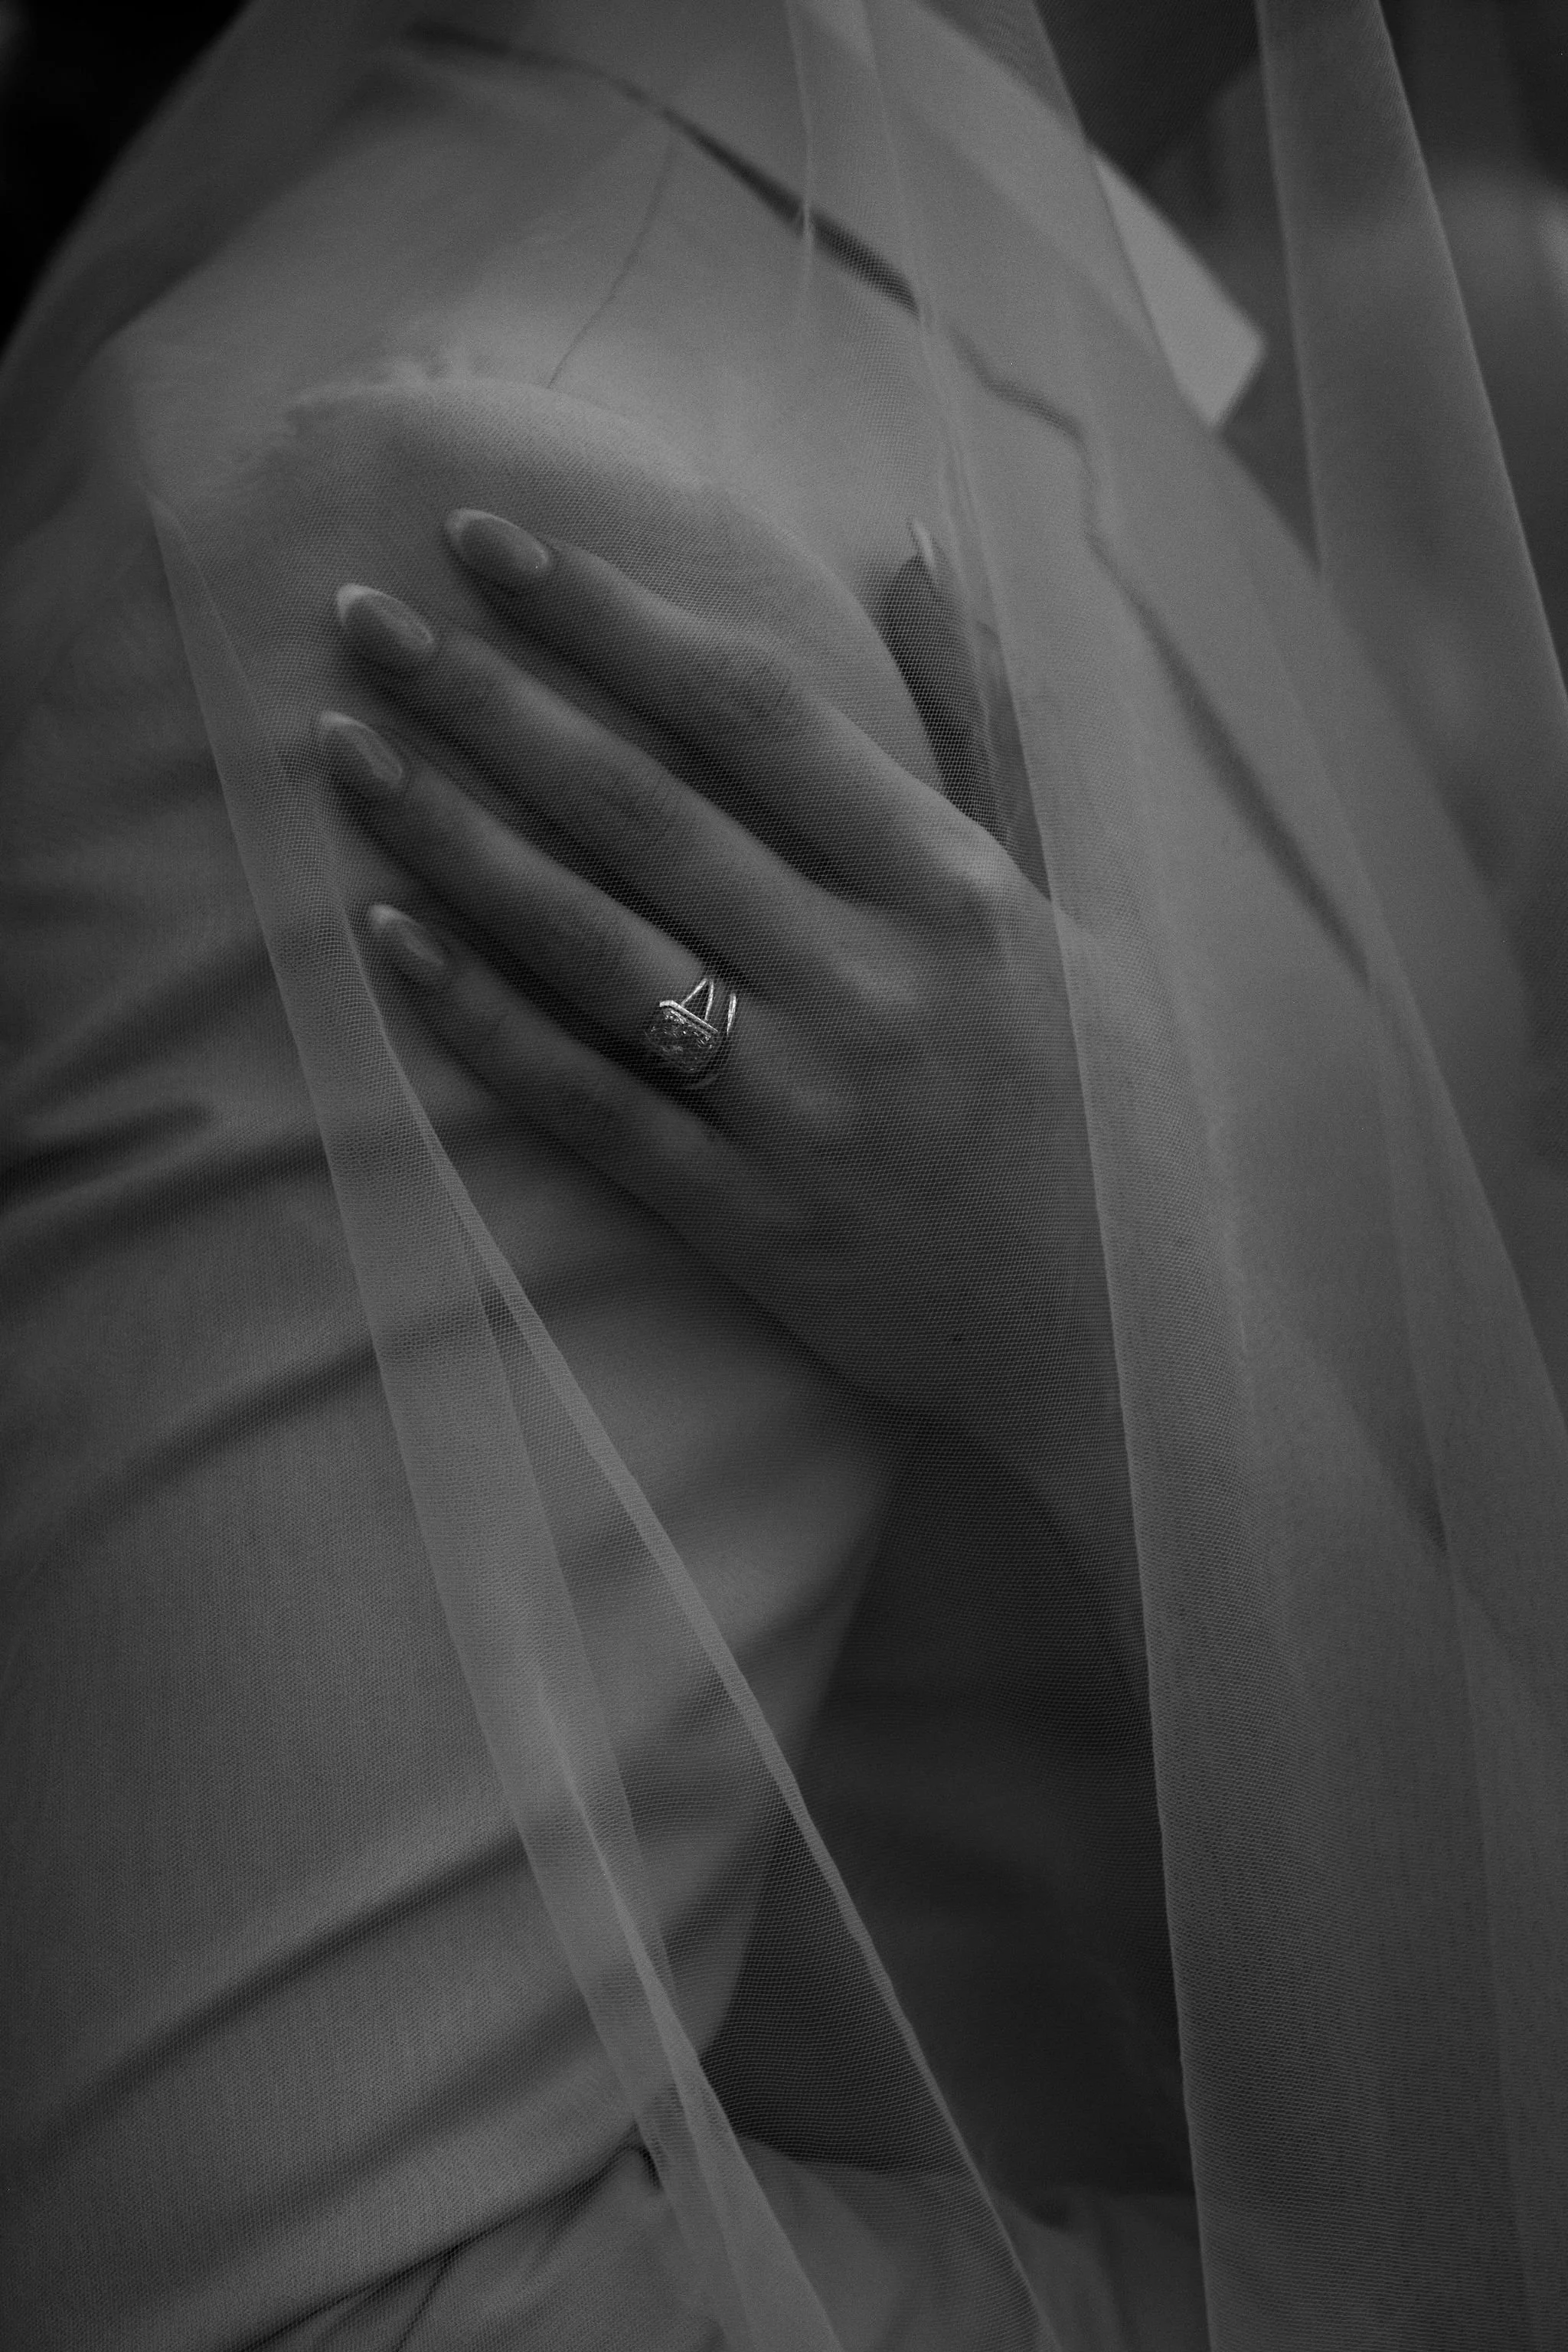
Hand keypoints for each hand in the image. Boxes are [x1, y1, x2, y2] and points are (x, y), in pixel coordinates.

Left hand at [316, 511, 1123, 1537]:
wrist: (1108, 1329)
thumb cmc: (1089, 1099)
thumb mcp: (1063, 902)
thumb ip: (983, 732)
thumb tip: (911, 559)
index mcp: (953, 885)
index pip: (752, 709)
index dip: (607, 612)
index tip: (487, 539)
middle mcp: (870, 980)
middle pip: (643, 807)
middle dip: (487, 698)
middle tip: (360, 619)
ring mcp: (799, 1104)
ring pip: (590, 942)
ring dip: (452, 836)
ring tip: (343, 750)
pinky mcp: (742, 1213)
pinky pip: (585, 1098)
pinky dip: (481, 1017)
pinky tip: (386, 936)